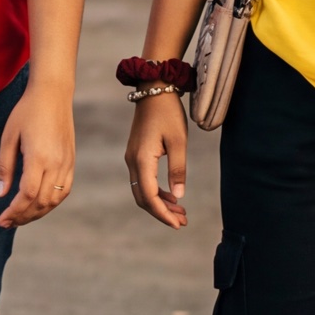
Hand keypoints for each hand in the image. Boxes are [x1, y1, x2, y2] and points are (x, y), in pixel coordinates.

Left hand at [0, 81, 74, 226]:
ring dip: (37, 213)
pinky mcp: (71, 162)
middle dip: (23, 217)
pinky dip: (51, 203)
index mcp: (39, 157)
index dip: (14, 211)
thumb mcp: (9, 136)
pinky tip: (37, 205)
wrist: (53, 94)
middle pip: (41, 202)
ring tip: (20, 217)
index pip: (27, 195)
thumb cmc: (27, 112)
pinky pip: (64, 191)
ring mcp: (67, 164)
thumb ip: (5, 166)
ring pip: (54, 200)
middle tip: (6, 223)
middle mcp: (56, 163)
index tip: (1, 220)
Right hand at [125, 90, 189, 227]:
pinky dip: (156, 192)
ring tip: (181, 212)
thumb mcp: (179, 141)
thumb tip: (179, 197)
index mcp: (142, 159)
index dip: (162, 213)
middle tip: (183, 222)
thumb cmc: (168, 113)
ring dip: (160, 203)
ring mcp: (132, 158)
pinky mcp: (136, 154)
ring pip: (142, 190)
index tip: (178, 224)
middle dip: (161, 212)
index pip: (149, 196)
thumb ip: (178, 170)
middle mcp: (132, 161)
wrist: (154, 89)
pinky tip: (172, 196)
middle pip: (143, 198)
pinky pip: (143, 180)